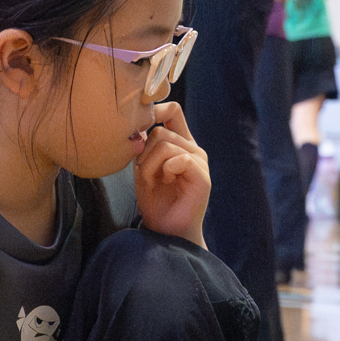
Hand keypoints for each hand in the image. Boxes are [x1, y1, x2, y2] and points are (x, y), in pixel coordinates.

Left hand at [133, 100, 209, 245]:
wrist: (166, 230)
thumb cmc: (155, 201)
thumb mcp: (143, 168)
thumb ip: (144, 146)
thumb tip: (137, 124)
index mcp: (179, 143)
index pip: (172, 110)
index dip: (155, 109)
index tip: (139, 125)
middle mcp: (191, 148)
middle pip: (161, 130)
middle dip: (144, 154)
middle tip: (146, 175)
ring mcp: (199, 160)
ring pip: (166, 143)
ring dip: (151, 165)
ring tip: (156, 181)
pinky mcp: (202, 175)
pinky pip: (180, 158)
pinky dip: (166, 170)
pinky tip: (168, 182)